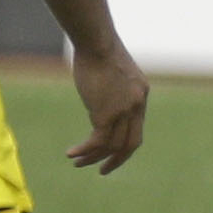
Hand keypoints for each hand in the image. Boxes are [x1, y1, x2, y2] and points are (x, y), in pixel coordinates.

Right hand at [64, 43, 149, 172]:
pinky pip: (98, 141)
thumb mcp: (112, 71)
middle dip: (118, 160)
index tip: (110, 151)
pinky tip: (71, 154)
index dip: (123, 142)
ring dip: (94, 157)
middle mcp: (137, 105)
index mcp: (141, 94)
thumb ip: (112, 87)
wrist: (97, 42)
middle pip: (131, 143)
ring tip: (78, 163)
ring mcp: (124, 111)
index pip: (136, 127)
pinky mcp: (107, 113)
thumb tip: (101, 94)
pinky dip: (85, 150)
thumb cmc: (98, 50)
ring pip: (112, 145)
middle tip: (103, 171)